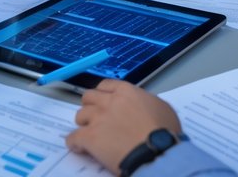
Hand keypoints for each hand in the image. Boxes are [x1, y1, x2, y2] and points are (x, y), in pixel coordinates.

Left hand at [66, 79, 182, 173]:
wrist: (156, 152)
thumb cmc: (164, 132)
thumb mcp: (163, 108)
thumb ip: (148, 102)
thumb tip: (144, 106)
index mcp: (127, 91)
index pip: (106, 85)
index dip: (103, 94)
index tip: (104, 102)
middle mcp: (109, 101)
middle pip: (88, 97)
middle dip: (90, 106)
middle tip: (96, 117)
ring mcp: (98, 119)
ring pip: (79, 115)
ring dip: (83, 124)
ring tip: (89, 133)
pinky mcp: (90, 138)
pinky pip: (73, 138)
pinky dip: (74, 143)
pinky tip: (79, 147)